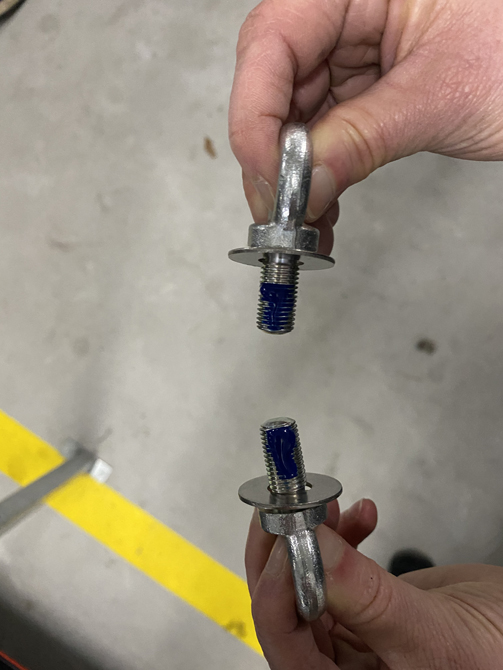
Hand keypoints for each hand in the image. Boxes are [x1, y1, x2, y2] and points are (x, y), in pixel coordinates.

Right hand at [229, 0, 502, 253]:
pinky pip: (324, 132)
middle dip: (272, 156)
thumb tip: (300, 185)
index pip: (274, 40)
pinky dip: (319, 176)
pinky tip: (321, 213)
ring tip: (302, 228)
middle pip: (275, 83)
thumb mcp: (441, 97)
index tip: (267, 174)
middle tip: (278, 214)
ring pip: (294, 117)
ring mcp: (352, 50)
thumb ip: (361, 139)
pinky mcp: (364, 86)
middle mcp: (346, 10)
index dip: (257, 112)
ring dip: (293, 179)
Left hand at [247, 499, 502, 667]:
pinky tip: (361, 516)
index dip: (277, 590)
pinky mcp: (368, 609)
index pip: (287, 646)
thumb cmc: (496, 661)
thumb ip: (366, 597)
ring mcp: (355, 638)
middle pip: (289, 610)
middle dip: (285, 553)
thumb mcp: (431, 633)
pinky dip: (345, 538)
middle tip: (287, 510)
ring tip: (324, 505)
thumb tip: (312, 551)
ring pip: (309, 584)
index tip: (289, 537)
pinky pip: (340, 571)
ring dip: (313, 538)